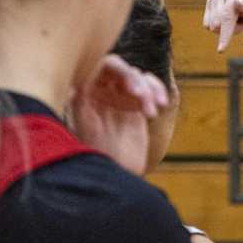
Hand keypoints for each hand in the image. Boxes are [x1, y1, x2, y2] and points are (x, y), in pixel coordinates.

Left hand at [69, 55, 168, 175]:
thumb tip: (82, 78)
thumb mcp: (86, 127)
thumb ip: (82, 101)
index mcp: (84, 91)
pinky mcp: (135, 106)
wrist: (114, 177)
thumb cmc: (96, 156)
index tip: (133, 89)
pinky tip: (160, 106)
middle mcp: (100, 90)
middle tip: (145, 98)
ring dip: (149, 89)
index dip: (119, 71)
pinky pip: (149, 87)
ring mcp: (119, 97)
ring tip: (153, 111)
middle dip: (136, 81)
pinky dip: (158, 91)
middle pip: (120, 69)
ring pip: (137, 77)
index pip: (100, 65)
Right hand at [202, 0, 242, 54]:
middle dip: (233, 30)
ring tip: (240, 20)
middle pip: (217, 23)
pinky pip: (209, 25)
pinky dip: (221, 27)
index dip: (224, 33)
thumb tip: (236, 2)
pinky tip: (232, 20)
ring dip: (228, 29)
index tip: (221, 50)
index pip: (226, 16)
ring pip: (212, 25)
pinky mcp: (210, 3)